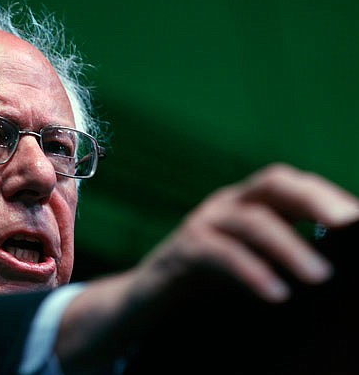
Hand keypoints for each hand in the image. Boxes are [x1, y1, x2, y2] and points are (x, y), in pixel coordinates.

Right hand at [56, 163, 358, 371]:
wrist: (146, 301)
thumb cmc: (206, 284)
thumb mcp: (252, 263)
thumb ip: (284, 254)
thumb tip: (336, 263)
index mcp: (247, 203)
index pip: (291, 185)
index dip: (327, 196)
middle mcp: (225, 204)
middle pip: (272, 182)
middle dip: (313, 199)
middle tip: (348, 226)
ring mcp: (201, 223)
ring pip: (250, 220)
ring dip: (289, 247)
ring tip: (321, 277)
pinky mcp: (181, 251)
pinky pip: (219, 253)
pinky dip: (249, 271)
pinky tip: (275, 293)